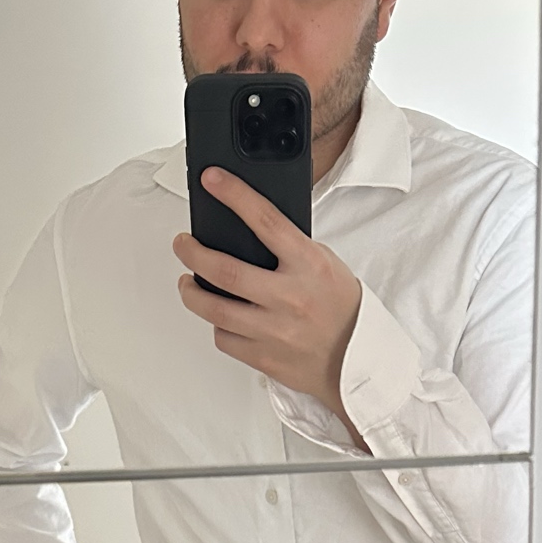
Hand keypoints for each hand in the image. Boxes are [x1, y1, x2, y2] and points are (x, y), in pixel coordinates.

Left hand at [173, 168, 366, 444]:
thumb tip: (246, 231)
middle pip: (224, 270)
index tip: (212, 179)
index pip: (265, 221)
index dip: (234, 195)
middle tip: (183, 244)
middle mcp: (290, 297)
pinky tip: (221, 318)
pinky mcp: (264, 359)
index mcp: (309, 265)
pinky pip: (224, 339)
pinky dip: (218, 326)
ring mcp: (275, 331)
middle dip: (192, 253)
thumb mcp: (326, 265)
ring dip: (191, 292)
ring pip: (214, 310)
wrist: (358, 362)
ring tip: (188, 282)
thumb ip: (290, 249)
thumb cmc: (342, 311)